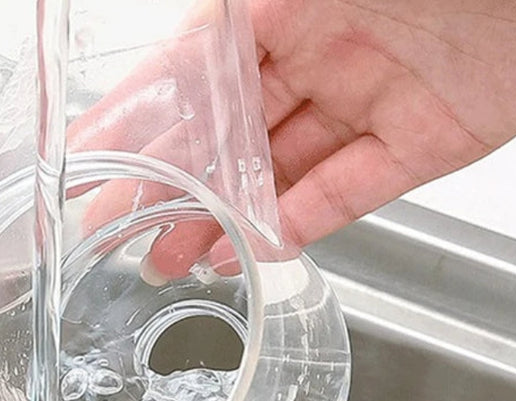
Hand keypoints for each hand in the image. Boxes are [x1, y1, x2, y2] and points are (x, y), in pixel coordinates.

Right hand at [70, 0, 515, 278]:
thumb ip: (234, 12)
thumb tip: (179, 40)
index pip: (192, 69)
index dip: (139, 120)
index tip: (91, 162)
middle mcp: (323, 44)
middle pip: (230, 130)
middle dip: (172, 186)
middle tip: (124, 235)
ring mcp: (372, 96)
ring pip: (279, 168)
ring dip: (223, 216)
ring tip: (175, 260)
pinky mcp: (424, 141)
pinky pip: (348, 190)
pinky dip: (299, 222)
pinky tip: (252, 250)